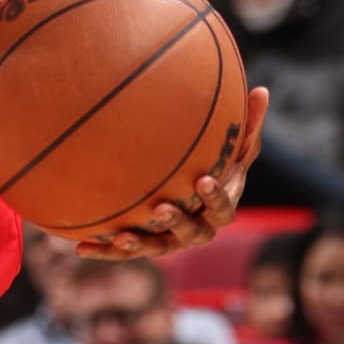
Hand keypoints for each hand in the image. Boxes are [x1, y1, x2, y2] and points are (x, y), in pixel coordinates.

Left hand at [76, 86, 267, 258]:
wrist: (190, 192)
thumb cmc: (216, 164)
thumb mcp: (234, 146)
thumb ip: (248, 125)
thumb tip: (262, 90)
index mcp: (219, 209)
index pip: (223, 208)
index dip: (214, 197)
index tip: (203, 179)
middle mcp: (197, 230)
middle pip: (192, 233)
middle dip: (177, 222)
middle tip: (161, 208)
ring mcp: (170, 241)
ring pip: (157, 248)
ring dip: (140, 244)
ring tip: (122, 236)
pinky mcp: (145, 245)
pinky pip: (124, 252)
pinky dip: (105, 251)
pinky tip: (81, 248)